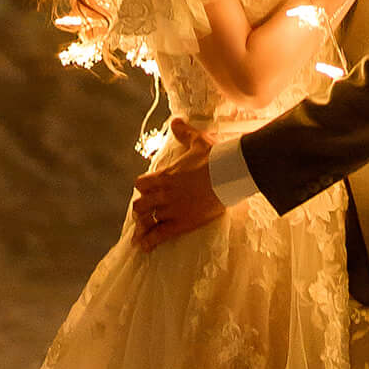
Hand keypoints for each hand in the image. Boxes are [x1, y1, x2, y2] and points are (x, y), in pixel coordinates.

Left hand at [131, 134, 222, 251]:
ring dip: (142, 226)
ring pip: (146, 220)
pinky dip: (149, 242)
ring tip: (140, 234)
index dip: (143, 188)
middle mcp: (163, 193)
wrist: (228, 175)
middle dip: (141, 209)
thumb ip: (184, 133)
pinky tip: (142, 247)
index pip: (141, 184)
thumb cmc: (214, 158)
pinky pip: (159, 235)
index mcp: (165, 175)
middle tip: (144, 213)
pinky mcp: (181, 223)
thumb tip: (176, 121)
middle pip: (140, 204)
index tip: (147, 191)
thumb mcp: (198, 141)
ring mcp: (171, 210)